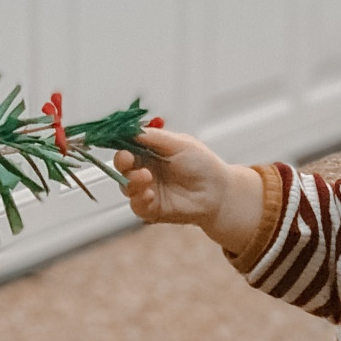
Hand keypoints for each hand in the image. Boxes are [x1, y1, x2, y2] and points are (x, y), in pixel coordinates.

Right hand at [114, 129, 265, 254]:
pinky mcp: (152, 209)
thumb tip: (132, 130)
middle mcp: (145, 170)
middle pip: (122, 167)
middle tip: (128, 160)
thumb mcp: (180, 143)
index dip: (121, 144)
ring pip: (126, 187)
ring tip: (146, 177)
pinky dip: (139, 199)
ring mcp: (148, 190)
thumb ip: (154, 137)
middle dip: (121, 163)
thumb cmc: (203, 165)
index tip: (122, 143)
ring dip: (131, 181)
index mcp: (150, 152)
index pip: (127, 146)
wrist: (219, 192)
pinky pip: (137, 206)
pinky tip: (150, 194)